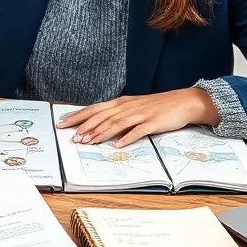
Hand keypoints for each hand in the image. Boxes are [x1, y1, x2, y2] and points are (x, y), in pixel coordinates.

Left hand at [56, 88, 220, 147]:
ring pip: (117, 123)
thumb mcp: (134, 107)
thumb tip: (99, 126)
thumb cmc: (157, 106)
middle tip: (73, 137)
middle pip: (102, 116)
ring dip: (101, 133)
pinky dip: (127, 138)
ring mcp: (140, 114)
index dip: (78, 116)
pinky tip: (118, 145)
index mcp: (122, 102)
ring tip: (89, 142)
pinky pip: (138, 131)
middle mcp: (128, 106)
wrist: (184, 101)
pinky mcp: (153, 122)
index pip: (95, 108)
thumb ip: (118, 115)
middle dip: (85, 127)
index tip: (63, 123)